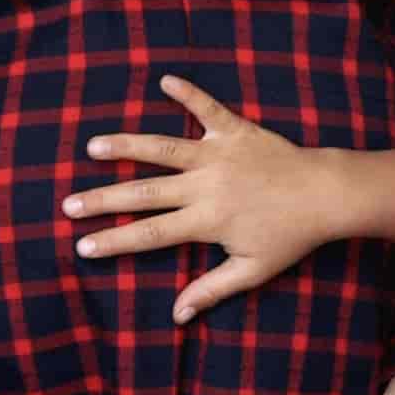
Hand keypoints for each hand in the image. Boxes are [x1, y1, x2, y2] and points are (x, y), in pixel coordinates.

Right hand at [63, 76, 335, 322]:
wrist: (327, 194)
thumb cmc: (291, 236)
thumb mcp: (252, 270)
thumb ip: (212, 290)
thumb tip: (177, 315)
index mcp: (207, 221)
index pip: (150, 234)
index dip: (113, 241)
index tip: (82, 246)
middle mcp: (206, 185)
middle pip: (144, 192)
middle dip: (103, 200)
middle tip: (68, 204)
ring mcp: (219, 154)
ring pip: (164, 148)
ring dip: (127, 145)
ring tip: (93, 146)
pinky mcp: (235, 130)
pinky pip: (208, 108)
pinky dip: (189, 93)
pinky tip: (165, 79)